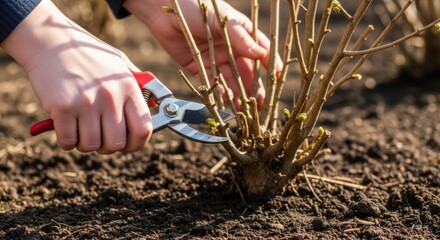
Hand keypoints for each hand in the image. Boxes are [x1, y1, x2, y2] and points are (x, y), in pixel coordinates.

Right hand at [1, 0, 151, 152]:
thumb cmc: (87, 54)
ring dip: (84, 143)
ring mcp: (87, 102)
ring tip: (80, 128)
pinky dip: (66, 141)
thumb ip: (137, 85)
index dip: (137, 143)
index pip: (143, 129)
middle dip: (107, 146)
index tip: (127, 144)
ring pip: (91, 145)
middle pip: (116, 143)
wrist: (49, 40)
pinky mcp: (63, 107)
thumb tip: (154, 106)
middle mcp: (111, 96)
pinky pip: (68, 141)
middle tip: (98, 136)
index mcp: (128, 87)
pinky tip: (64, 127)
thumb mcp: (119, 64)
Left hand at [124, 0, 281, 108]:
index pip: (262, 52)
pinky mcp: (199, 67)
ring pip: (231, 81)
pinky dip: (220, 93)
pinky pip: (212, 83)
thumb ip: (241, 38)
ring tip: (246, 110)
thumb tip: (261, 55)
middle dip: (255, 88)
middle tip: (261, 104)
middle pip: (247, 72)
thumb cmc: (198, 6)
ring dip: (239, 95)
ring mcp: (216, 59)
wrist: (164, 9)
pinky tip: (228, 102)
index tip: (277, 80)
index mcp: (242, 34)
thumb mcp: (223, 20)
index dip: (271, 66)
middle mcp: (231, 49)